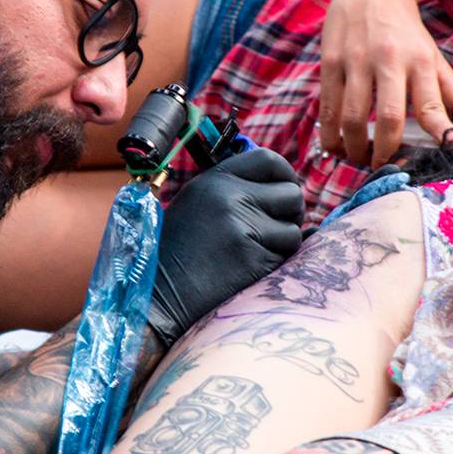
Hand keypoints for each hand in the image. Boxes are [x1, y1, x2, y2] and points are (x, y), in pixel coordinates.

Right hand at [148, 148, 302, 346]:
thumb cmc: (177, 250)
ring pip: (294, 230)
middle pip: (292, 194)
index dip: (285, 175)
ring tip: (252, 252)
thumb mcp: (198, 203)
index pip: (269, 160)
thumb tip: (284, 186)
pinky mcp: (254, 259)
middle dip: (290, 213)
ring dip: (282, 244)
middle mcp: (231, 197)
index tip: (284, 190)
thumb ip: (235, 189)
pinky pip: (285, 258)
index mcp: (215, 179)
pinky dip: (273, 265)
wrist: (158, 293)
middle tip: (275, 227)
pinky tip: (246, 270)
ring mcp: (244, 228)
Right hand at [319, 0, 452, 167]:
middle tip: (383, 165)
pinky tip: (336, 145)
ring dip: (355, 148)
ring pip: (353, 118)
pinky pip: (327, 108)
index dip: (439, 135)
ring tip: (359, 157)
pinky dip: (330, 135)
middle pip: (390, 118)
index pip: (432, 106)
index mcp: (420, 61)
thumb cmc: (405, 29)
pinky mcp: (330, 62)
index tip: (441, 157)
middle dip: (386, 152)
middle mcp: (389, 61)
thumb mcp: (433, 56)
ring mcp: (356, 61)